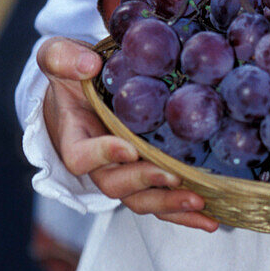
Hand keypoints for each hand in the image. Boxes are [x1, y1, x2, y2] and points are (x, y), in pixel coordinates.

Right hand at [37, 37, 217, 231]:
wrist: (82, 84)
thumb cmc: (70, 72)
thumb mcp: (58, 55)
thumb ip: (64, 58)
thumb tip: (89, 65)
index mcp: (74, 137)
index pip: (82, 156)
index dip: (104, 155)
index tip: (129, 148)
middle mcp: (98, 162)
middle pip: (116, 184)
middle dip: (146, 182)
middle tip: (175, 177)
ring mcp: (123, 170)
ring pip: (141, 199)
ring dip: (170, 205)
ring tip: (200, 203)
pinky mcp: (145, 172)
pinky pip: (161, 197)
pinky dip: (183, 210)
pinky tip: (212, 215)